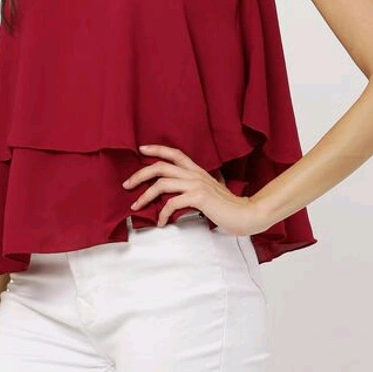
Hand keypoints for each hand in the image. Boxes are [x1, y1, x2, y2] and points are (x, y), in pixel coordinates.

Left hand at [123, 144, 266, 235]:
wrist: (245, 214)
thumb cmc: (227, 206)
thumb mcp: (209, 191)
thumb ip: (195, 187)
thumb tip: (177, 193)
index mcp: (197, 170)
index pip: (175, 153)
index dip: (157, 149)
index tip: (141, 149)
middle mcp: (195, 174)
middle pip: (160, 166)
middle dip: (139, 174)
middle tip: (126, 185)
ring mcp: (197, 184)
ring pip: (162, 183)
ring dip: (145, 196)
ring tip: (136, 206)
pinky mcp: (198, 197)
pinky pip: (172, 203)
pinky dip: (162, 213)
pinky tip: (160, 222)